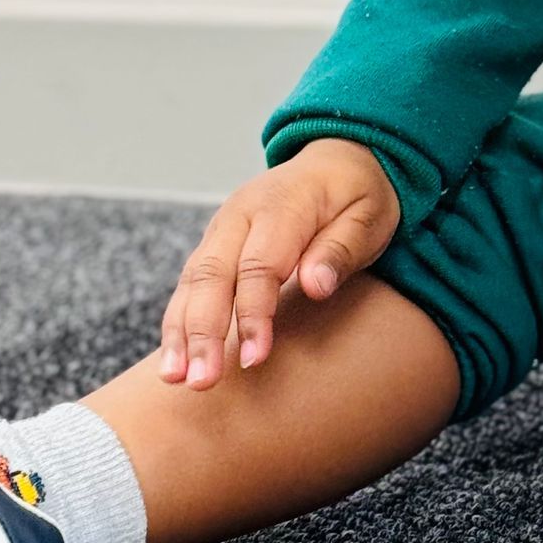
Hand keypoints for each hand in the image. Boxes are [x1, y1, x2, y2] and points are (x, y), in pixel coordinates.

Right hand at [159, 139, 401, 389]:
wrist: (338, 161)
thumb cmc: (357, 195)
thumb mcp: (369, 216)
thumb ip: (340, 250)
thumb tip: (316, 286)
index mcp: (281, 204)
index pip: (259, 265)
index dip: (254, 314)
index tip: (255, 358)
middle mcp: (240, 215)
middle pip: (212, 275)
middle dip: (203, 332)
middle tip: (201, 381)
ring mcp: (222, 230)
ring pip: (191, 282)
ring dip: (180, 333)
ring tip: (175, 378)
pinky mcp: (215, 246)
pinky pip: (189, 286)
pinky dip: (178, 323)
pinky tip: (173, 361)